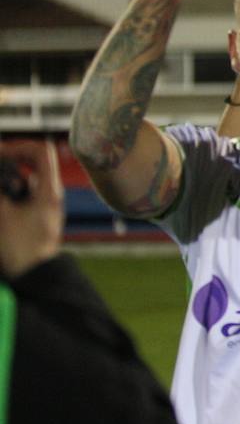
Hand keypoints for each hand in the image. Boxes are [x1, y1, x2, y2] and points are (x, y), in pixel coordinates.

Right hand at [0, 139, 63, 278]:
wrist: (34, 277)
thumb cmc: (20, 248)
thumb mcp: (2, 215)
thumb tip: (0, 176)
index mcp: (49, 190)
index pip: (41, 151)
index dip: (18, 146)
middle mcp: (49, 194)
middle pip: (32, 162)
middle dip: (9, 160)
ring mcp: (43, 205)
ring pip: (25, 178)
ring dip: (8, 176)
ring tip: (0, 186)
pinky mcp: (33, 216)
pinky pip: (22, 194)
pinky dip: (8, 191)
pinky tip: (2, 201)